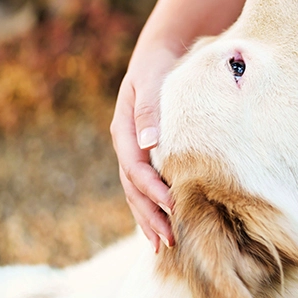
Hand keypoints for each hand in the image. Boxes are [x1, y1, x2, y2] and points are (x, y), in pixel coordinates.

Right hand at [110, 44, 178, 252]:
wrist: (157, 53)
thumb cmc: (159, 66)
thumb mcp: (152, 81)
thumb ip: (149, 111)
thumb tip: (149, 144)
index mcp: (124, 129)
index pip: (136, 169)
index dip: (153, 190)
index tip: (173, 206)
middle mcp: (125, 144)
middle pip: (132, 188)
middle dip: (150, 215)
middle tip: (169, 241)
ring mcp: (132, 150)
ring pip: (135, 192)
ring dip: (148, 218)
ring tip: (163, 245)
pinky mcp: (144, 153)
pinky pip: (142, 185)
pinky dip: (150, 206)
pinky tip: (160, 225)